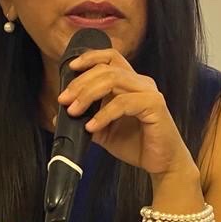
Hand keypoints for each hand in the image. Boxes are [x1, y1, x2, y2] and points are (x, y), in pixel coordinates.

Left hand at [58, 49, 195, 179]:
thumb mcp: (104, 131)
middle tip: (64, 100)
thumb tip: (58, 117)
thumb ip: (86, 120)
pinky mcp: (154, 105)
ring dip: (88, 94)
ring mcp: (149, 92)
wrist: (162, 164)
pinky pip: (123, 103)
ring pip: (113, 80)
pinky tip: (92, 127)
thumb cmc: (137, 145)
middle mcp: (141, 82)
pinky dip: (103, 114)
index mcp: (131, 83)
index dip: (89, 58)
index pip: (110, 57)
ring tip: (74, 112)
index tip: (70, 69)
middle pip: (106, 68)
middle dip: (80, 82)